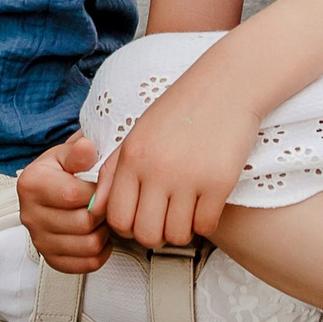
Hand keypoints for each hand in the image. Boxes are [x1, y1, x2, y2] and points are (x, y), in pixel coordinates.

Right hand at [18, 134, 108, 274]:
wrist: (54, 186)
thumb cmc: (64, 169)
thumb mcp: (69, 152)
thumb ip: (79, 151)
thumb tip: (86, 148)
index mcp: (31, 184)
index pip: (74, 195)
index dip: (99, 190)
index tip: (104, 184)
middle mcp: (29, 214)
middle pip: (83, 223)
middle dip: (102, 212)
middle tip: (105, 202)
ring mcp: (38, 239)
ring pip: (88, 245)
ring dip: (103, 232)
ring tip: (101, 217)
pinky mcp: (50, 257)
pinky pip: (86, 264)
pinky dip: (100, 252)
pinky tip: (98, 234)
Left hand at [99, 64, 259, 251]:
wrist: (227, 85)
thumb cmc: (181, 109)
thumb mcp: (138, 134)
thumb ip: (114, 172)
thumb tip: (95, 208)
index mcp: (132, 157)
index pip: (117, 218)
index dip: (127, 228)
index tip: (141, 219)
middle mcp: (157, 169)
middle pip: (145, 234)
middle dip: (155, 236)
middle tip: (165, 221)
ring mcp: (189, 177)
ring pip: (177, 235)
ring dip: (181, 231)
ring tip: (186, 213)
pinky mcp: (219, 182)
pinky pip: (206, 226)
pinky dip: (205, 223)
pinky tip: (205, 206)